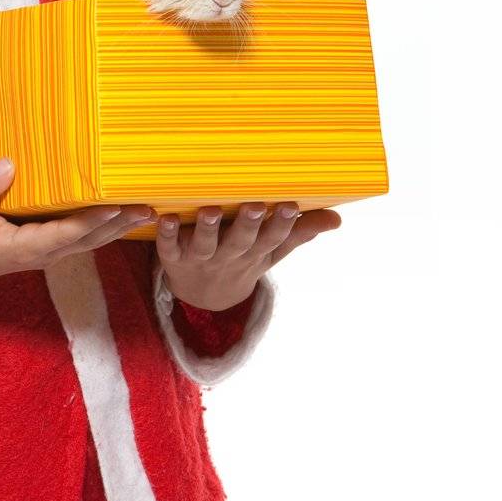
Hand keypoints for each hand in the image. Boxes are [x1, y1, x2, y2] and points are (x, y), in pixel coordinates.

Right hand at [0, 159, 154, 294]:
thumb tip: (8, 164)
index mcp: (27, 248)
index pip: (66, 234)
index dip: (91, 222)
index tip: (114, 208)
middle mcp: (46, 252)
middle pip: (90, 239)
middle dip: (119, 224)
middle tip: (148, 208)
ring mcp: (50, 251)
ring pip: (92, 240)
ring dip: (120, 226)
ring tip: (148, 210)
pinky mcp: (50, 244)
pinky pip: (83, 236)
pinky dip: (105, 226)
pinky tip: (122, 213)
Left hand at [154, 201, 342, 311]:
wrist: (203, 296)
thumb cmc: (243, 260)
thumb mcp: (272, 252)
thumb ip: (299, 233)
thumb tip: (337, 219)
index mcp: (255, 253)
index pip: (272, 240)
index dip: (282, 224)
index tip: (290, 204)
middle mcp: (229, 257)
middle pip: (240, 242)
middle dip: (248, 225)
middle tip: (255, 205)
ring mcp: (200, 259)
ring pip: (204, 245)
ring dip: (206, 229)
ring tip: (210, 210)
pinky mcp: (173, 258)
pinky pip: (168, 247)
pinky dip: (166, 234)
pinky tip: (164, 217)